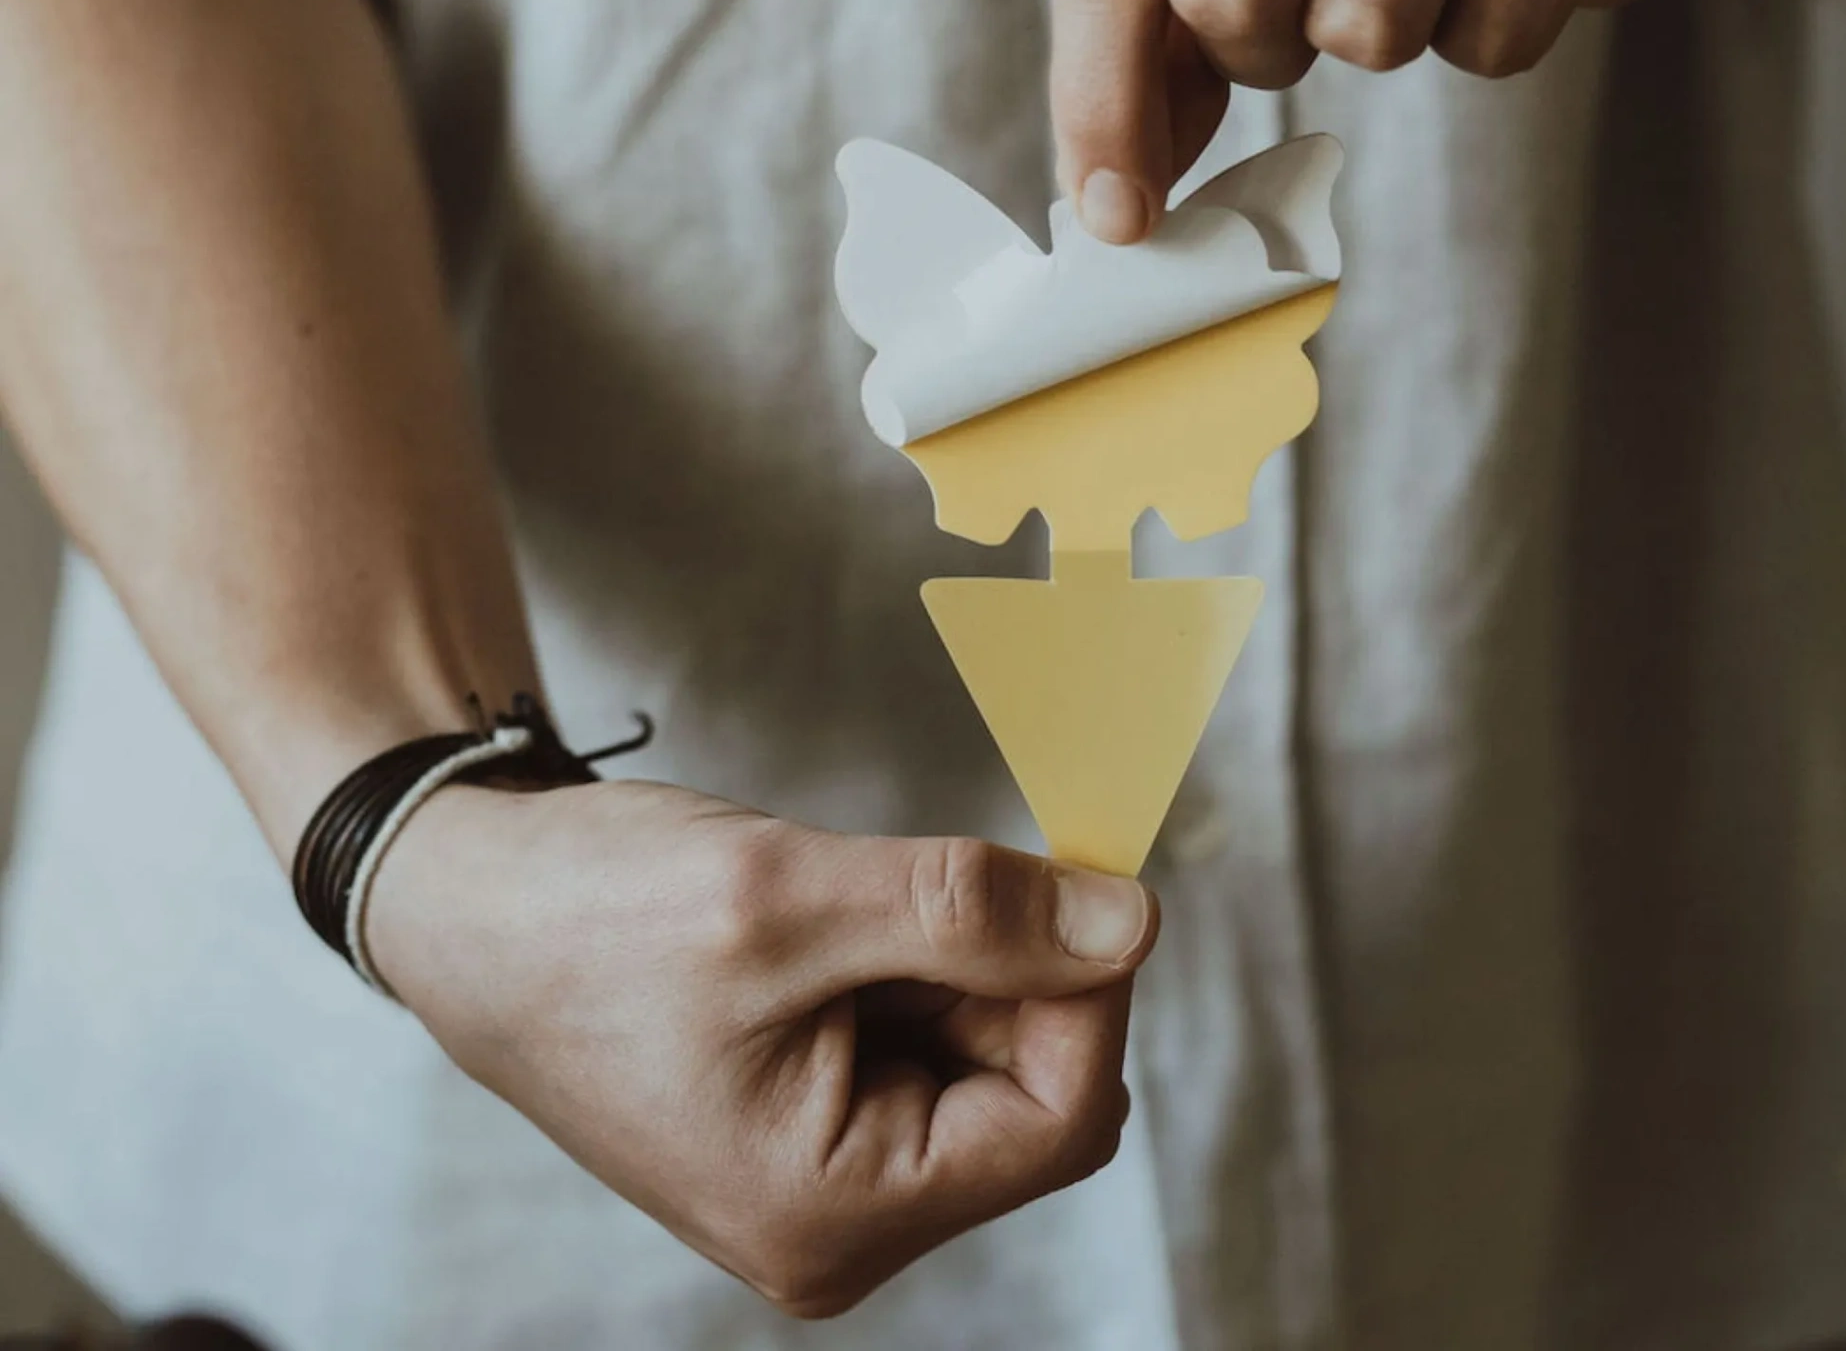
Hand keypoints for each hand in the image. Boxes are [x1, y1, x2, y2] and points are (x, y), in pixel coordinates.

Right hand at [367, 778, 1156, 1316]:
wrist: (468, 907)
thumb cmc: (589, 913)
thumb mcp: (789, 896)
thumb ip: (971, 914)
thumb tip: (1132, 924)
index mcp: (830, 1211)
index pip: (1059, 1119)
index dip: (1090, 987)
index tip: (1082, 867)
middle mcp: (837, 1224)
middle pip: (1032, 1095)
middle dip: (1016, 969)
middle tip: (937, 868)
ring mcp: (825, 1176)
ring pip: (986, 1060)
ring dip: (961, 957)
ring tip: (845, 896)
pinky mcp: (813, 1118)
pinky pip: (927, 1044)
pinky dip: (920, 962)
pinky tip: (838, 917)